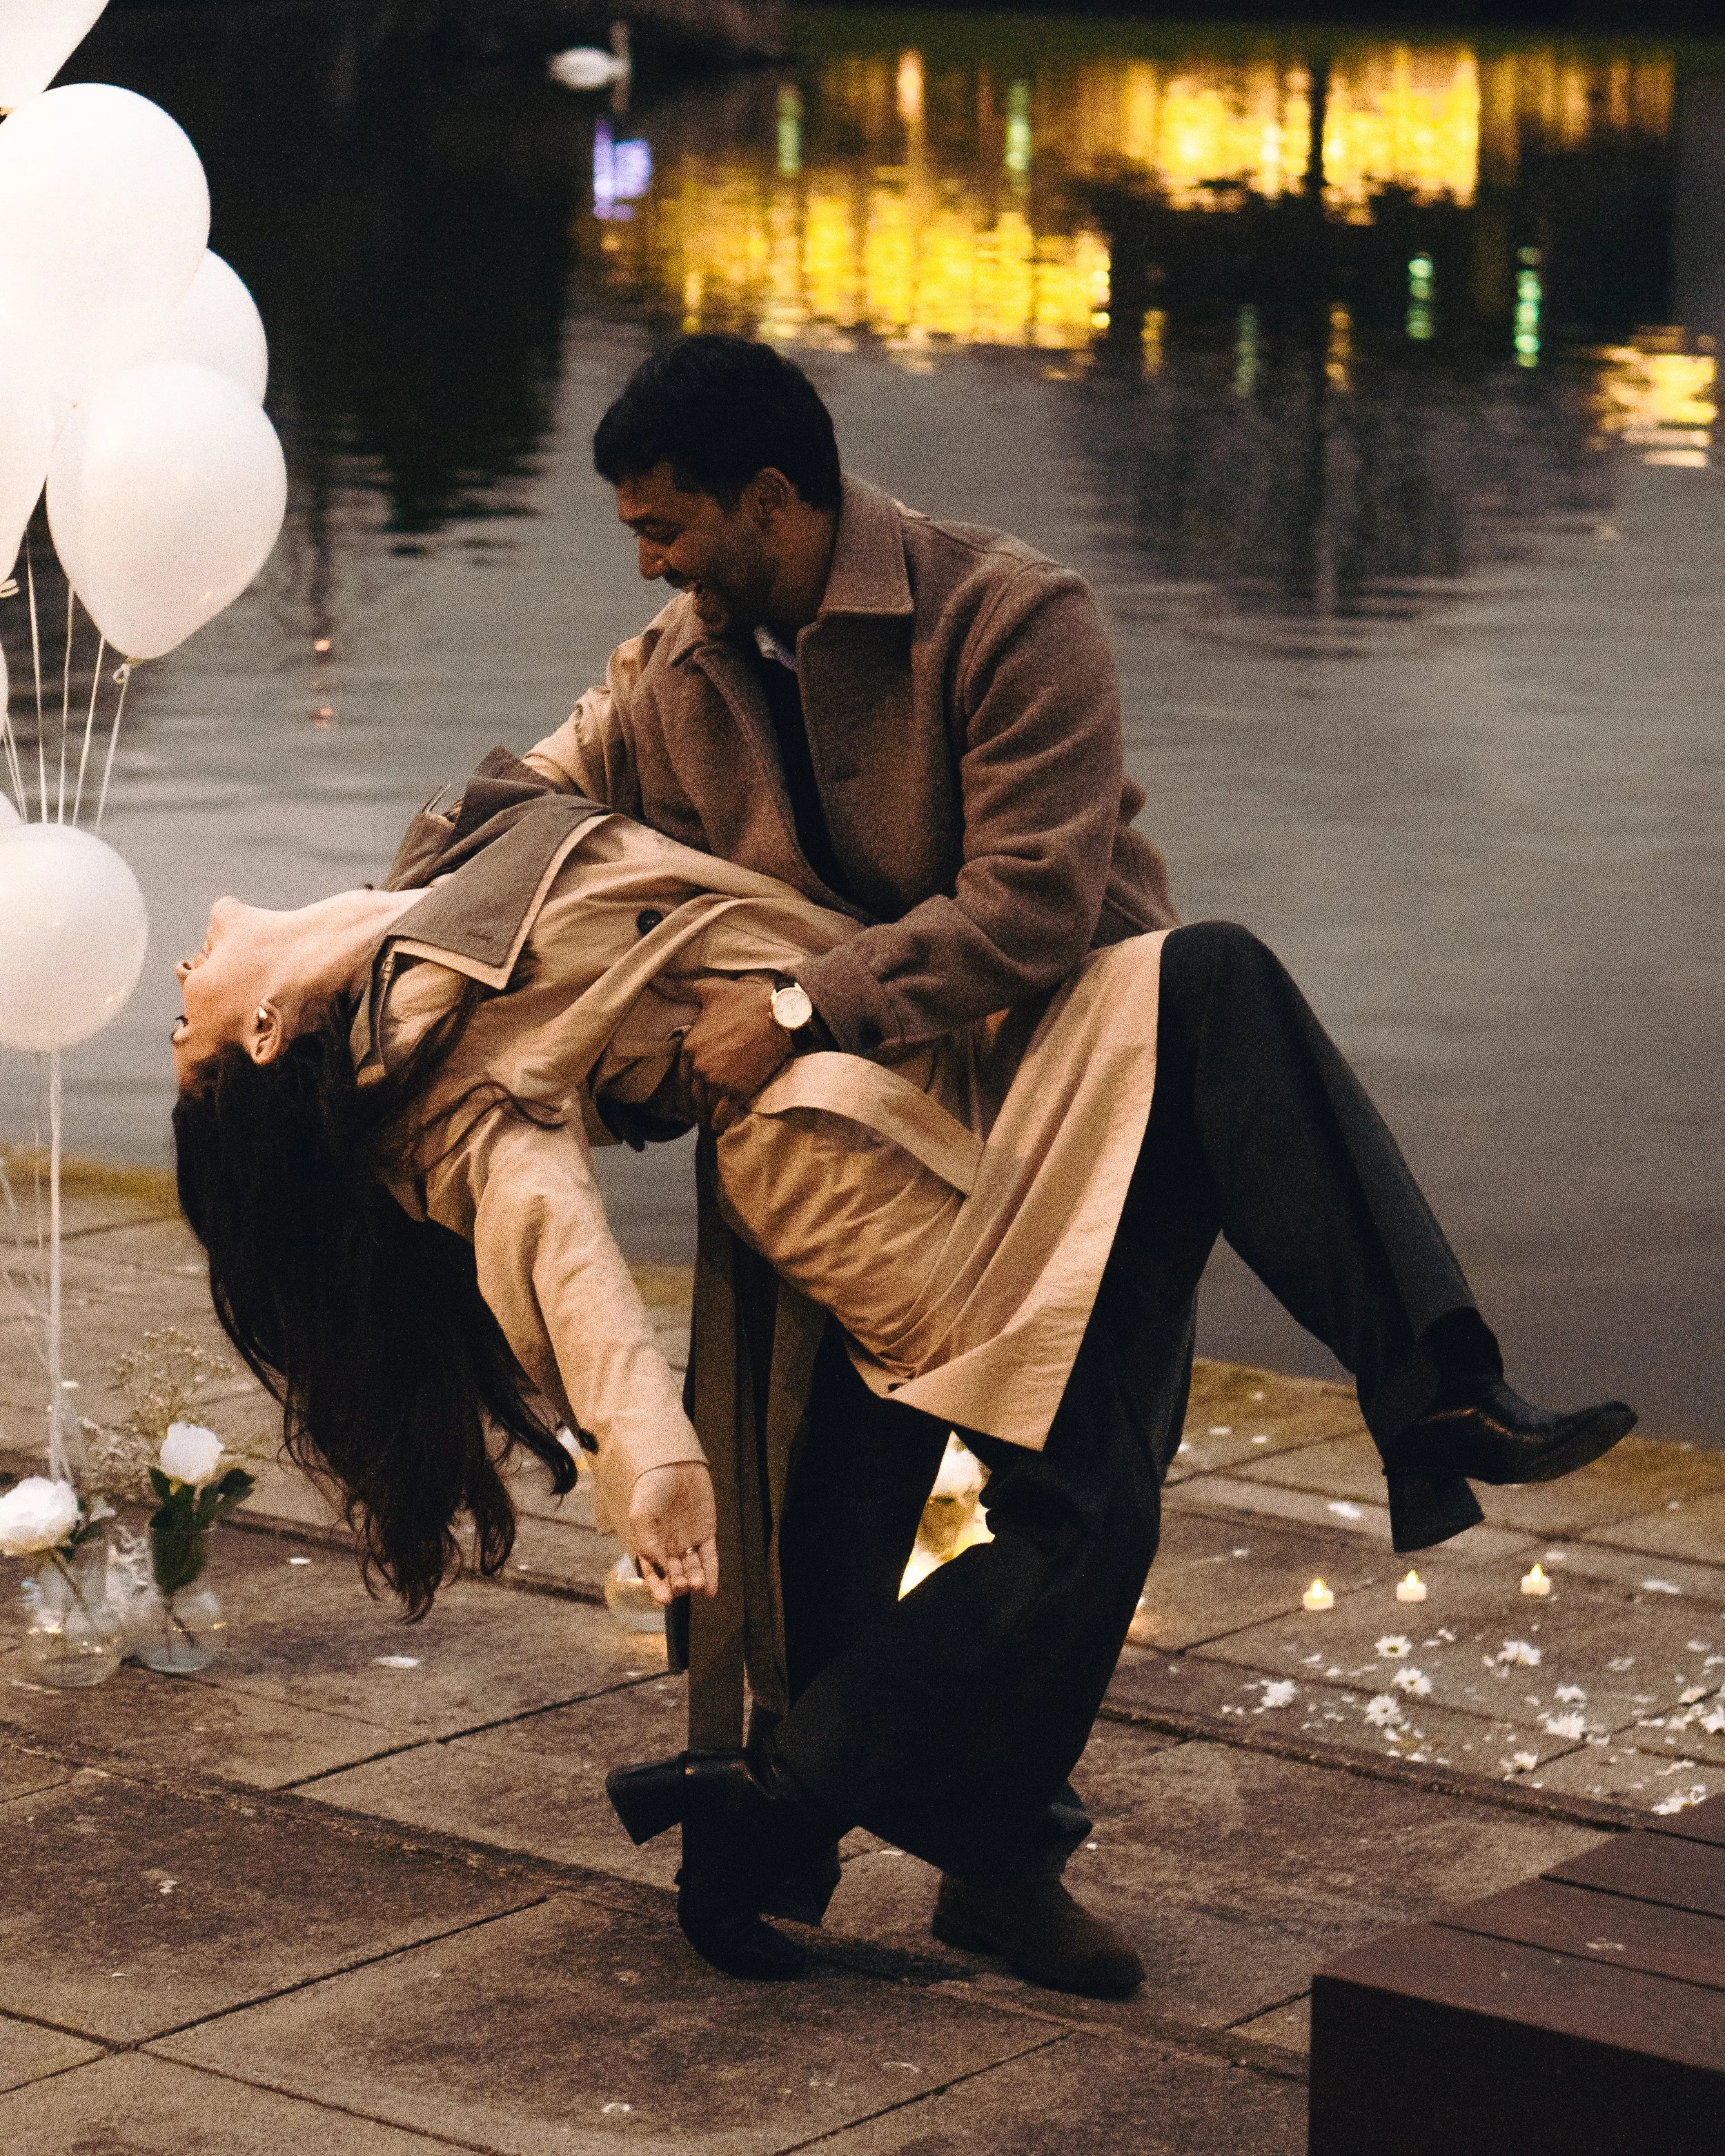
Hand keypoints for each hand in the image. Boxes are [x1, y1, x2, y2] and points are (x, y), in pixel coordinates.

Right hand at [626, 1460, 718, 1604]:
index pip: (652, 1573)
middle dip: (677, 1584)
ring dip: (694, 1580)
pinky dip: (710, 1574)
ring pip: (692, 1568)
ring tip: (696, 1584)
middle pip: (674, 1574)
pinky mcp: (705, 1533)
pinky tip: (710, 1590)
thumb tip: (658, 1566)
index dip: (657, 1587)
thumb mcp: (641, 1514)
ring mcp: (687, 1540)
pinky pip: (709, 1557)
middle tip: (681, 1586)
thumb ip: (646, 1541)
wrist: (675, 1463)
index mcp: (649, 1543)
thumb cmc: (652, 1487)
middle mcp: (668, 1545)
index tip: (664, 1599)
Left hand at [678, 975, 792, 1134]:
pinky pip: (721, 1117)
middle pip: (691, 1098)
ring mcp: (717, 1081)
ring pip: (704, 1109)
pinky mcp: (737, 1091)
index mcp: (689, 1046)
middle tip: (699, 1116)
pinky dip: (719, 1126)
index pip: (680, 1079)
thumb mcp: (709, 990)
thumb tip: (656, 979)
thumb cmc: (745, 1000)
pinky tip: (719, 1130)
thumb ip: (680, 989)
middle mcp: (699, 1067)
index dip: (684, 1092)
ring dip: (706, 1119)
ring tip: (709, 1125)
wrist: (779, 1014)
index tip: (688, 1100)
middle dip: (694, 1108)